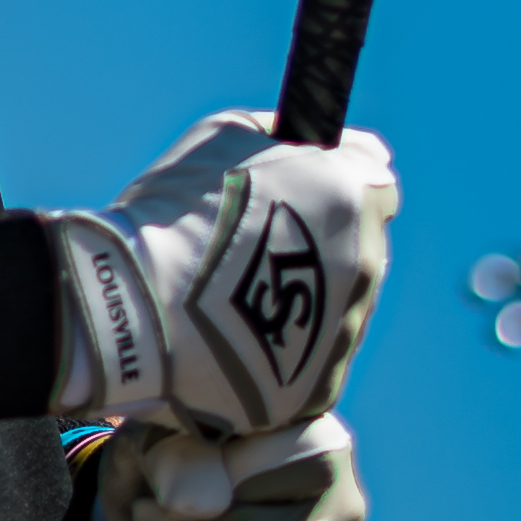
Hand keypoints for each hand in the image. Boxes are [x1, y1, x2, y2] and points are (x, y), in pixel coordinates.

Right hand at [47, 110, 398, 431]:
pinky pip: (313, 360)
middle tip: (255, 246)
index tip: (305, 194)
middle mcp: (364, 265)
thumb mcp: (229, 133)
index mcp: (351, 197)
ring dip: (304, 298)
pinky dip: (283, 347)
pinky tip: (235, 333)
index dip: (340, 186)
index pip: (378, 187)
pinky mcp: (319, 387)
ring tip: (236, 294)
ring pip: (339, 309)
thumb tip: (347, 148)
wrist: (141, 307)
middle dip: (321, 245)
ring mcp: (344, 332)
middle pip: (360, 251)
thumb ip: (296, 138)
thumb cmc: (177, 208)